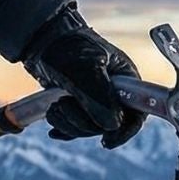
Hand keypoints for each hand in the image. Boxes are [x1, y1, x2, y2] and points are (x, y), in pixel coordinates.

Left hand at [23, 12, 144, 148]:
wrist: (41, 38)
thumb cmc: (67, 47)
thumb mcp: (84, 69)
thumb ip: (98, 97)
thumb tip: (112, 125)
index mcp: (126, 81)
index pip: (137, 113)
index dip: (125, 130)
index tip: (107, 141)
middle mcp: (114, 93)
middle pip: (109, 126)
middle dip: (83, 122)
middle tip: (63, 104)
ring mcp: (96, 100)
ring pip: (89, 128)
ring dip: (69, 123)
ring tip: (54, 106)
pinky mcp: (78, 105)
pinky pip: (75, 128)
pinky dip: (63, 128)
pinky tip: (53, 128)